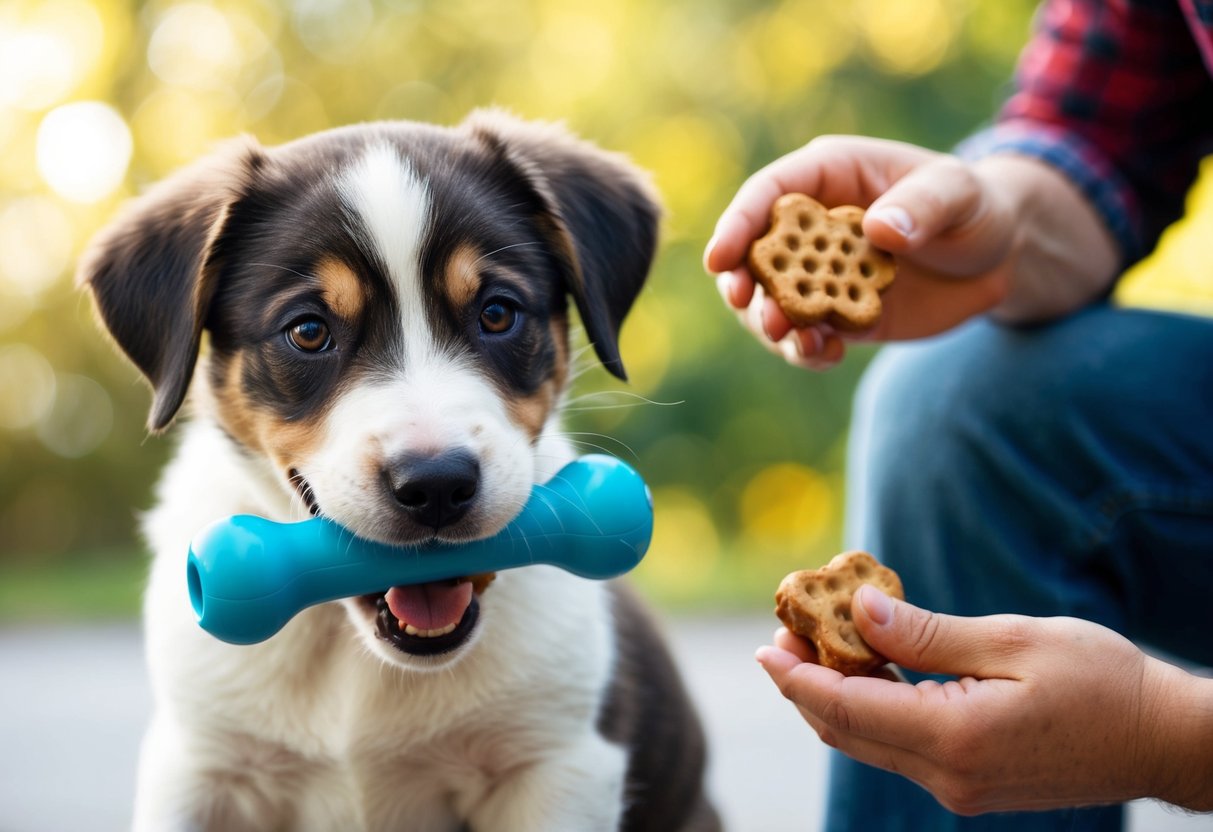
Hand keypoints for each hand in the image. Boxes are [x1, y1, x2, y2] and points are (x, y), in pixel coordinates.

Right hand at [705, 136, 1117, 368]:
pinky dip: (807, 351)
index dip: (738, 225)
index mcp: (827, 175)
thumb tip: (877, 229)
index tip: (719, 260)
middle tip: (757, 310)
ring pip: (772, 301)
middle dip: (746, 286)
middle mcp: (812, 225)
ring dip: (774, 326)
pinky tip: (826, 355)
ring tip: (801, 343)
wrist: (998, 256)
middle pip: (754, 254)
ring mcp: (819, 272)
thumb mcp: (959, 194)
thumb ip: (922, 205)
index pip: (768, 194)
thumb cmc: (975, 204)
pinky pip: (806, 335)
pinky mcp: (836, 312)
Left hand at [756, 586, 1212, 814]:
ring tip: (815, 642)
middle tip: (783, 632)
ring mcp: (958, 787)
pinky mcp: (970, 783)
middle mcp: (946, 776)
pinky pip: (899, 746)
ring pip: (869, 741)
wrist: (1160, 739)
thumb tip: (860, 611)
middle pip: (846, 730)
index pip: (845, 710)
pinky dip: (871, 708)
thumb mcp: (1010, 640)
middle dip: (804, 684)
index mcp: (953, 738)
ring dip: (834, 696)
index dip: (796, 678)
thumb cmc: (1099, 680)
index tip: (765, 645)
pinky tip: (867, 669)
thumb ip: (926, 634)